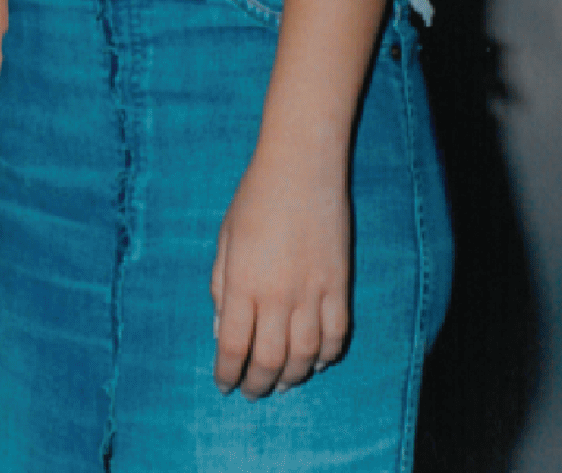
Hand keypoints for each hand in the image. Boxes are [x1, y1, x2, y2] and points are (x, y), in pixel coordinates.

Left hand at [210, 147, 350, 397]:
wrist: (302, 168)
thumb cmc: (254, 199)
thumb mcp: (225, 240)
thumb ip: (222, 287)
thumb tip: (222, 333)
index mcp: (243, 283)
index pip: (233, 346)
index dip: (228, 372)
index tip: (224, 384)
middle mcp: (278, 296)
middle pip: (269, 360)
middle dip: (258, 384)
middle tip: (251, 392)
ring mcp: (313, 293)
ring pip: (305, 355)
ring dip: (292, 376)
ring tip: (280, 383)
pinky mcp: (340, 286)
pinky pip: (337, 335)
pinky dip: (326, 356)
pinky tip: (315, 362)